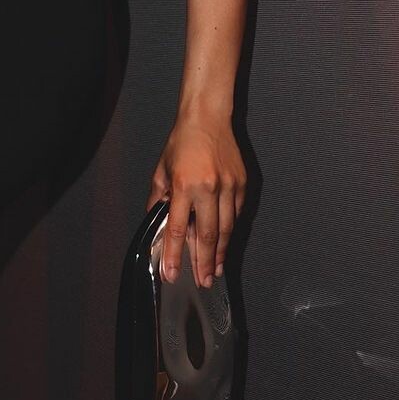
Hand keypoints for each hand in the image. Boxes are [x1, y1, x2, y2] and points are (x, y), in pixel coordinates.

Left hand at [145, 115, 246, 288]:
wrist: (208, 117)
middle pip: (207, 236)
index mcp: (184, 185)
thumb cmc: (183, 141)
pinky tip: (224, 243)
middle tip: (203, 281)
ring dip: (220, 252)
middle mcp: (208, 188)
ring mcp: (228, 186)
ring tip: (215, 270)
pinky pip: (236, 214)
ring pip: (226, 229)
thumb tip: (157, 224)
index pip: (177, 229)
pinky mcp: (241, 184)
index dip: (174, 255)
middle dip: (204, 263)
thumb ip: (158, 199)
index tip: (171, 274)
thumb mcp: (161, 170)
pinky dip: (230, 231)